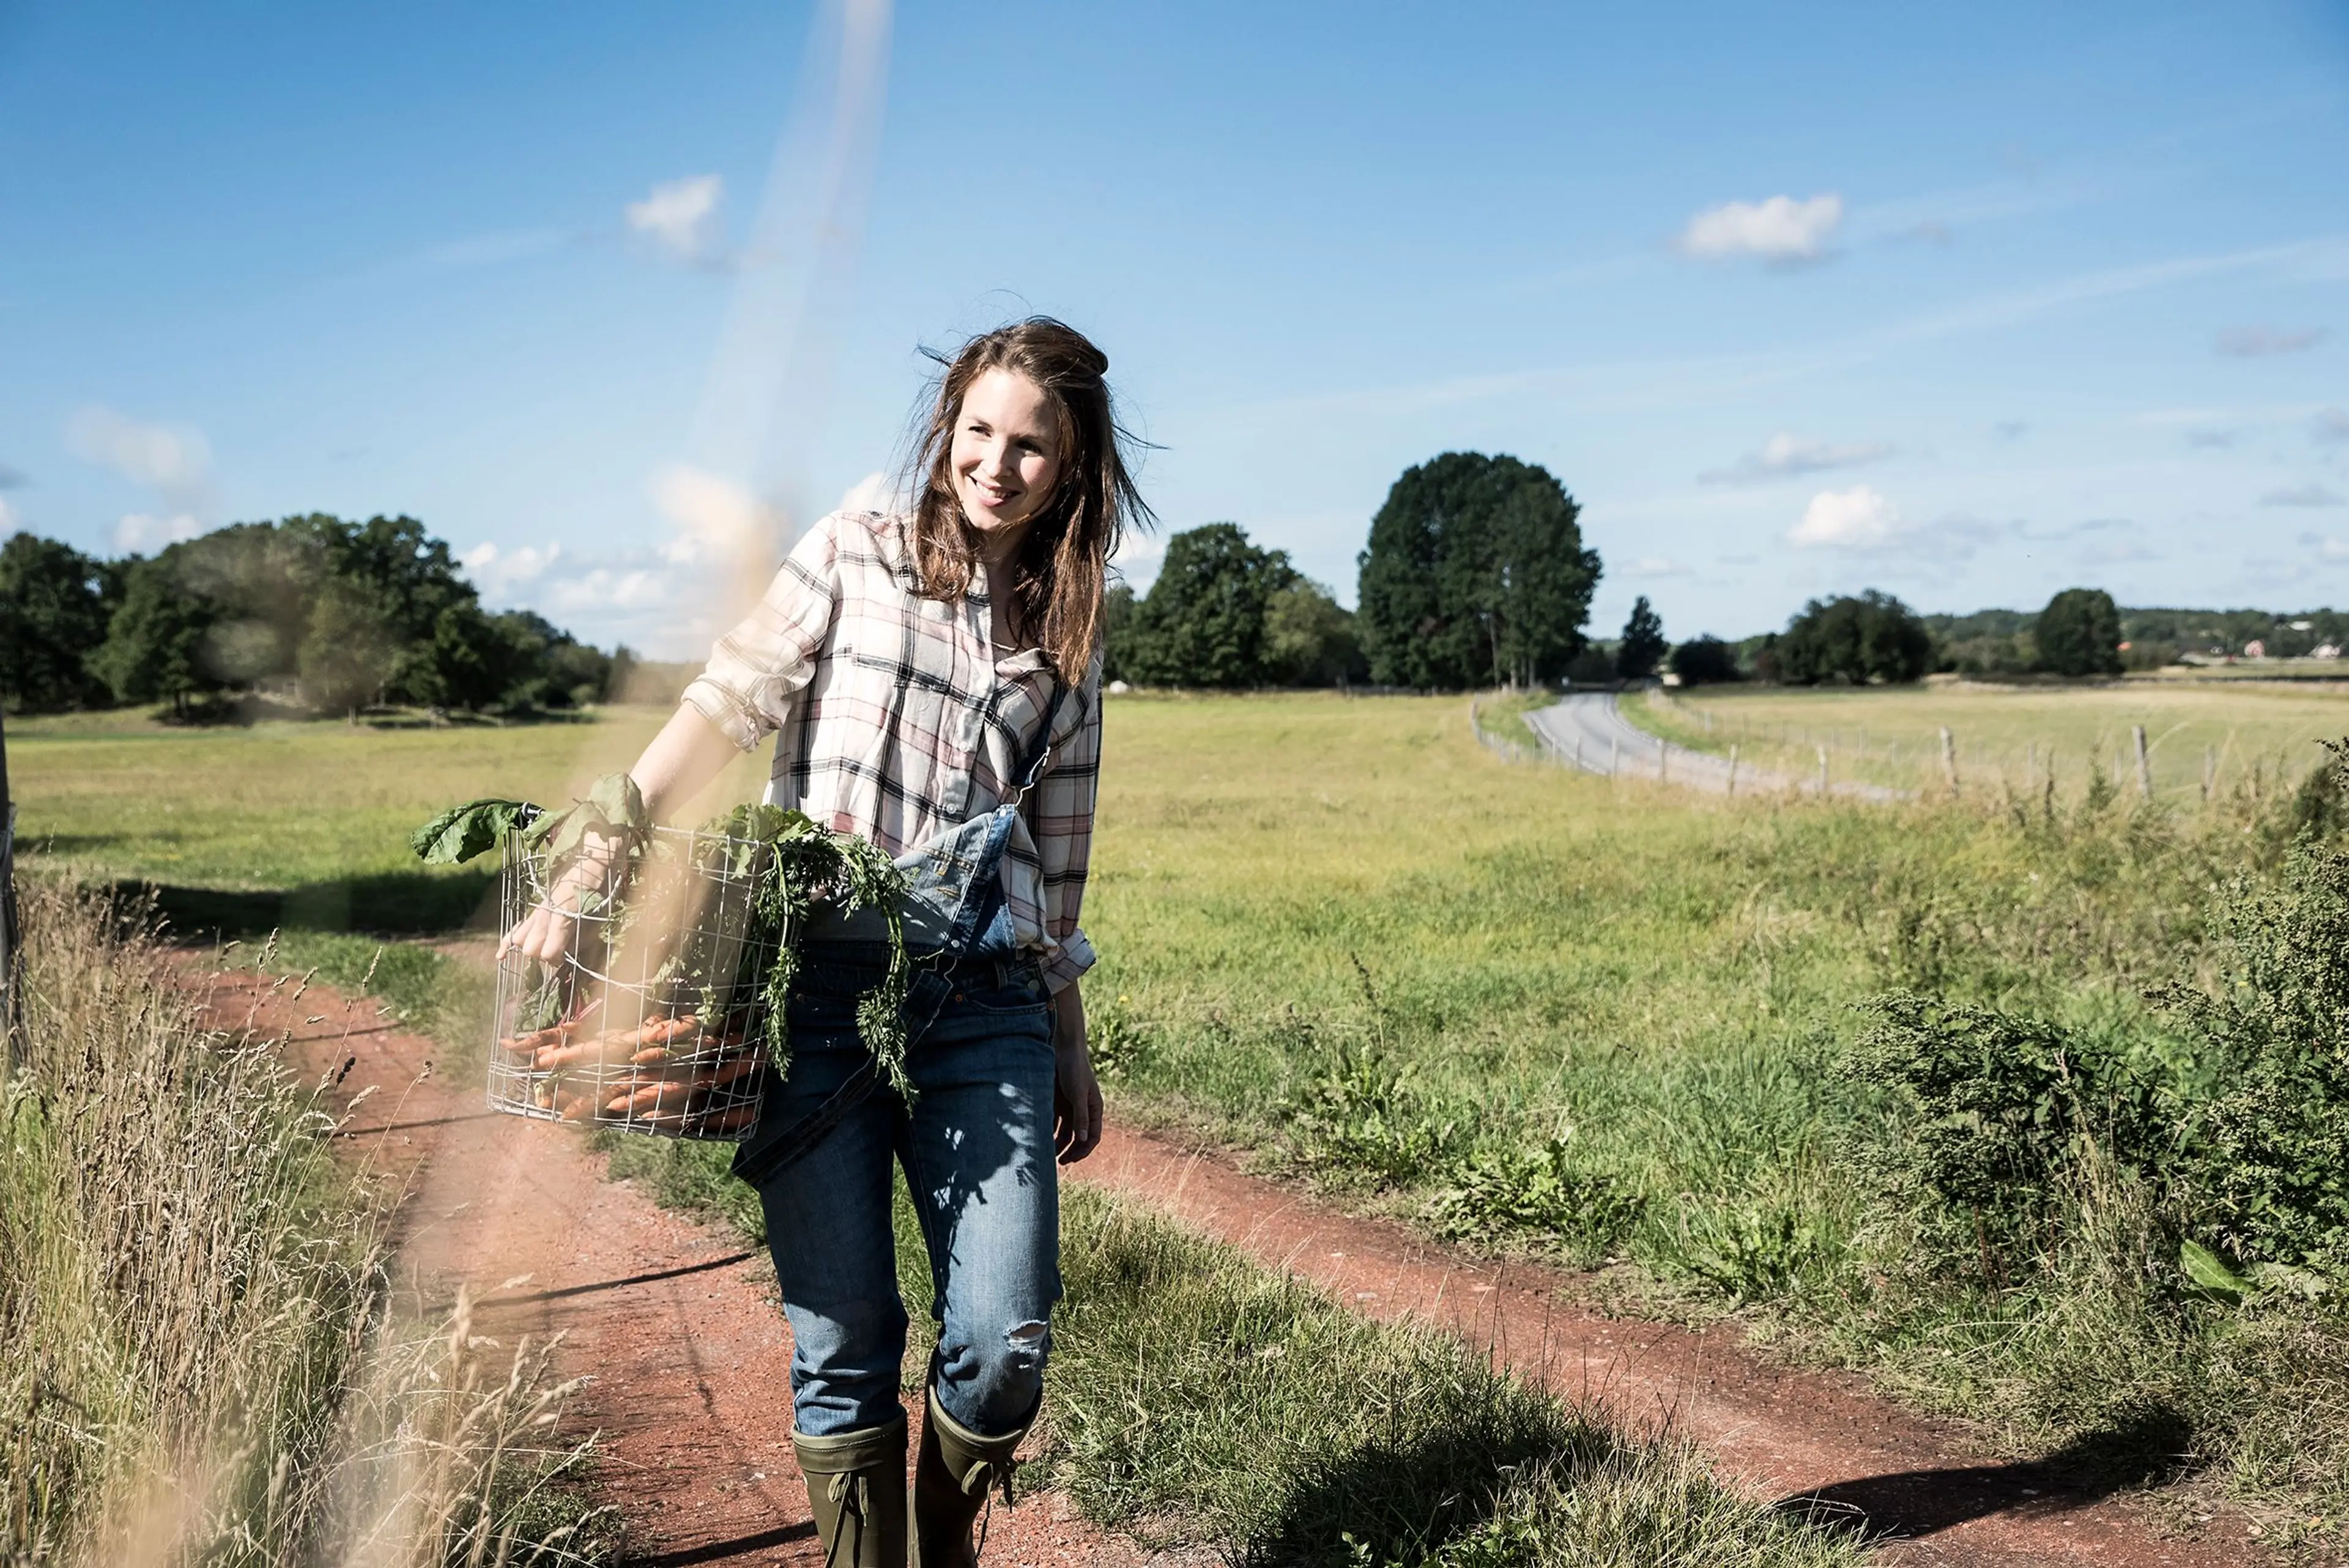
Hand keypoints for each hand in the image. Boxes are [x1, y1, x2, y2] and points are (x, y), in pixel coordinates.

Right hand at [497, 830, 623, 966]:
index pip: (548, 953)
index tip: (569, 957)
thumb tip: (572, 955)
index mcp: (561, 917)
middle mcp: (544, 915)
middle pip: (530, 949)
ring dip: (532, 948)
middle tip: (560, 951)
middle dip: (545, 955)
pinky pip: (515, 928)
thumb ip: (584, 939)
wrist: (592, 859)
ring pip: (519, 940)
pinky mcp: (535, 909)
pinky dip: (507, 943)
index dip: (558, 960)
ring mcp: (537, 911)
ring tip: (545, 947)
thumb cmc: (600, 887)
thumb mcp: (599, 917)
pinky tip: (501, 957)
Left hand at [1050, 983, 1102, 1163]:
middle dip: (1070, 1151)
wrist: (1061, 1049)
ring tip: (1046, 1154)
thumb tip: (1084, 1140)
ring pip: (1064, 1132)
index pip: (1093, 1137)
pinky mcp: (1056, 1102)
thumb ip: (1081, 1117)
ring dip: (1057, 1144)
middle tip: (1059, 1163)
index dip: (1084, 1150)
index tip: (1071, 1160)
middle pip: (1079, 1138)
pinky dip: (1047, 1131)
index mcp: (1094, 1110)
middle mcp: (1082, 1111)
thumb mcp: (1078, 1094)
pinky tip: (1038, 1137)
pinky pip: (1053, 1122)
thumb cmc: (1074, 1070)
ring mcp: (1069, 1107)